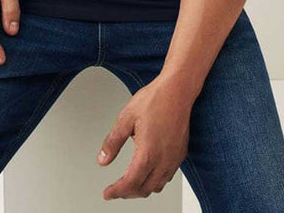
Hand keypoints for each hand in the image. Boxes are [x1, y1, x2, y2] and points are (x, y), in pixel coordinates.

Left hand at [96, 76, 193, 199]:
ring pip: (157, 186)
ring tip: (130, 183)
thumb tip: (102, 160)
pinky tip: (148, 172)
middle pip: (144, 189)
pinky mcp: (181, 153)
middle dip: (128, 193)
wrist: (177, 90)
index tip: (107, 194)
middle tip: (115, 189)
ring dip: (142, 188)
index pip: (130, 183)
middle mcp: (164, 160)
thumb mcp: (126, 118)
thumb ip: (113, 142)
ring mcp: (174, 158)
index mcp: (148, 153)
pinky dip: (155, 180)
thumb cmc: (154, 100)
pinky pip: (167, 176)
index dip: (117, 191)